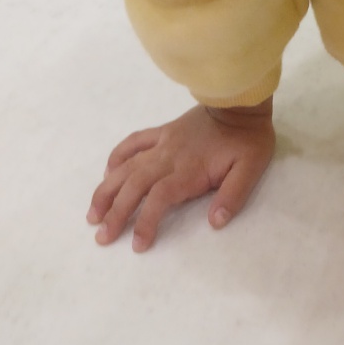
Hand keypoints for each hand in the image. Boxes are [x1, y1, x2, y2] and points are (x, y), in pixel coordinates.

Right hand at [86, 100, 275, 251]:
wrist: (240, 100)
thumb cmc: (247, 138)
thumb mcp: (250, 168)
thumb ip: (233, 195)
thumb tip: (215, 222)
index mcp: (189, 169)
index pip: (159, 198)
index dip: (145, 222)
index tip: (139, 244)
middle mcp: (169, 157)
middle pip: (134, 185)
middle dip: (115, 212)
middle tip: (102, 237)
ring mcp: (163, 142)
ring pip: (126, 166)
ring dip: (107, 189)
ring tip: (93, 213)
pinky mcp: (163, 131)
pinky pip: (134, 141)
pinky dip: (117, 156)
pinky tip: (108, 172)